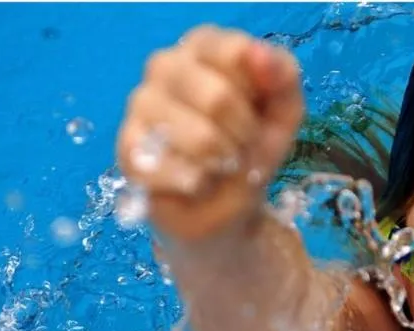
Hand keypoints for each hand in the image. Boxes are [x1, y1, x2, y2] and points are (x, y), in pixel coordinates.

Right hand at [116, 26, 303, 240]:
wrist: (228, 202)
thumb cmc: (252, 145)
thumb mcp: (284, 110)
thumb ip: (282, 75)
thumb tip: (260, 55)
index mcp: (202, 45)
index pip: (237, 53)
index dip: (260, 96)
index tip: (259, 111)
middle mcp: (165, 64)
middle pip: (219, 98)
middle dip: (245, 135)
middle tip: (242, 146)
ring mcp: (141, 105)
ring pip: (201, 140)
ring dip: (226, 164)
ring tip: (221, 164)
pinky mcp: (128, 149)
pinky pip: (182, 173)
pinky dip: (204, 187)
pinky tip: (198, 183)